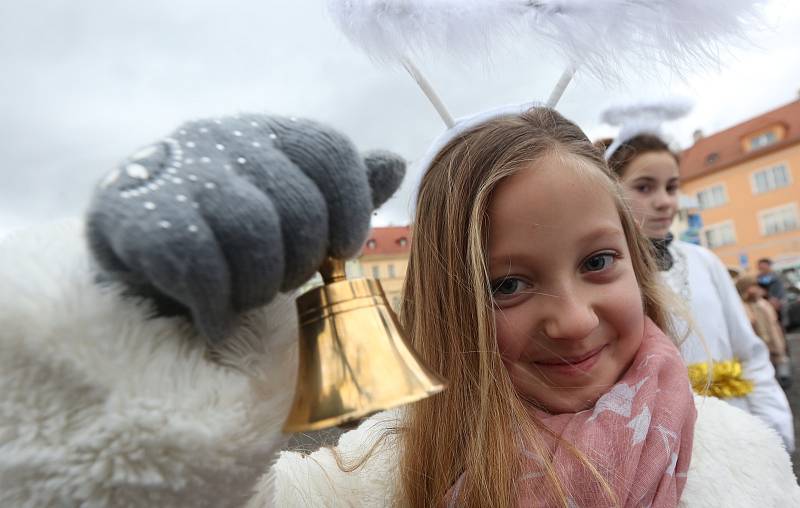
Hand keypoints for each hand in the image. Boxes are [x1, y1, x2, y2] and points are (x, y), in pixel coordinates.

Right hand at [86, 114, 404, 342]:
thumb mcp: (285, 195)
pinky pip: (202, 267)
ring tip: (248, 298)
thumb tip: (395, 164)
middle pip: (299, 207)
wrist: (129, 226)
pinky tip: (216, 319)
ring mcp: (182, 174)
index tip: (343, 249)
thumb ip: (341, 186)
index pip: (330, 153)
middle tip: (281, 283)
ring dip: (260, 285)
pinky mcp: (143, 216)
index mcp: (269, 132)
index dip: (352, 208)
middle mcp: (226, 139)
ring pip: (254, 234)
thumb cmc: (225, 217)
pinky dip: (218, 306)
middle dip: (300, 263)